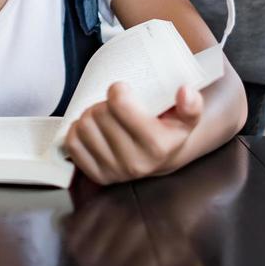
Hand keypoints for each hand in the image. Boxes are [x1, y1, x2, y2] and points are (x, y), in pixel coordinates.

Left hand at [64, 83, 203, 184]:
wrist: (161, 160)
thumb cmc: (169, 131)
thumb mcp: (187, 117)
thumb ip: (192, 104)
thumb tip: (185, 91)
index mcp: (157, 145)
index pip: (119, 104)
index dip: (117, 90)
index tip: (122, 89)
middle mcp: (135, 163)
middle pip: (98, 114)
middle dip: (103, 103)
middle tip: (113, 105)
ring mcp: (114, 172)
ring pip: (83, 127)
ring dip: (89, 115)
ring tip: (102, 115)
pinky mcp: (97, 176)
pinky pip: (72, 145)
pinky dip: (76, 132)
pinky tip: (91, 128)